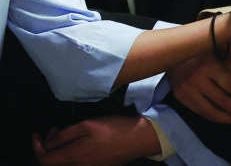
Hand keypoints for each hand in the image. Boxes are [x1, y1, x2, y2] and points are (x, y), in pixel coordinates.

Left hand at [32, 116, 160, 165]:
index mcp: (74, 156)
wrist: (138, 139)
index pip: (45, 159)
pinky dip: (68, 156)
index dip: (37, 147)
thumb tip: (49, 141)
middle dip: (46, 149)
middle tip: (52, 132)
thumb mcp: (88, 124)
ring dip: (57, 153)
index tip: (37, 134)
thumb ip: (65, 134)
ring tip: (63, 138)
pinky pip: (75, 165)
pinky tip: (76, 145)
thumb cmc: (113, 129)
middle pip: (52, 165)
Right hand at [167, 48, 230, 130]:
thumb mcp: (222, 42)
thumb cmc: (205, 46)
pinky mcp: (181, 98)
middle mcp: (196, 80)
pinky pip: (203, 113)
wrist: (174, 50)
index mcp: (209, 65)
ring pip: (213, 112)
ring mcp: (187, 91)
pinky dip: (219, 118)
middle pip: (224, 101)